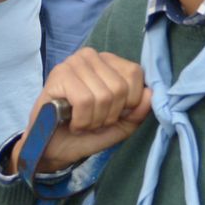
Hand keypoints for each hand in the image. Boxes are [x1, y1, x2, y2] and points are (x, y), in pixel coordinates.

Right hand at [12, 48, 151, 173]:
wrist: (54, 148)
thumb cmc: (86, 132)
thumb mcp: (120, 124)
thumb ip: (138, 111)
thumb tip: (150, 94)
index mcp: (107, 62)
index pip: (134, 73)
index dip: (130, 102)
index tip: (112, 114)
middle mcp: (89, 56)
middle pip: (120, 87)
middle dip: (110, 115)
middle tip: (94, 121)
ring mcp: (72, 63)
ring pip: (103, 95)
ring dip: (94, 120)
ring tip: (82, 122)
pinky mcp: (58, 75)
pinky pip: (85, 100)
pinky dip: (82, 120)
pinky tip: (73, 122)